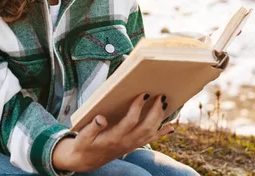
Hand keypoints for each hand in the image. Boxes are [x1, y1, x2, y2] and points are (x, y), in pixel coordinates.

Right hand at [52, 93, 173, 172]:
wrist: (86, 161)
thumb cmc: (85, 145)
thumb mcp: (84, 136)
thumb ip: (93, 126)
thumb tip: (101, 118)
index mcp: (114, 137)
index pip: (130, 121)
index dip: (138, 107)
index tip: (143, 94)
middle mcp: (126, 142)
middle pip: (146, 127)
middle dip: (155, 111)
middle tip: (160, 96)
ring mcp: (131, 145)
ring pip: (151, 133)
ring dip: (160, 118)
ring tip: (164, 103)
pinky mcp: (133, 146)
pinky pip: (150, 140)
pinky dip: (162, 133)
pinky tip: (170, 127)